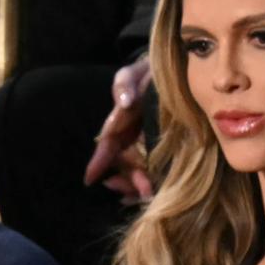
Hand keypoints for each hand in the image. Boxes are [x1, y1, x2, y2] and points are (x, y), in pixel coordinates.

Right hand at [82, 57, 155, 200]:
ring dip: (143, 184)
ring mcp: (148, 146)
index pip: (107, 145)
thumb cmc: (146, 72)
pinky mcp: (168, 149)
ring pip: (141, 171)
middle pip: (125, 165)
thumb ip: (124, 84)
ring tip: (150, 193)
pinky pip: (159, 169)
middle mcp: (131, 139)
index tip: (90, 178)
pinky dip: (157, 180)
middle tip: (143, 190)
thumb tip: (124, 102)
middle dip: (130, 180)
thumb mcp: (132, 74)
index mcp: (120, 124)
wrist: (174, 71)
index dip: (98, 162)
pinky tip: (159, 190)